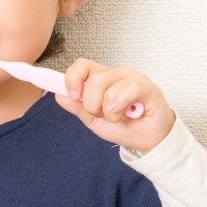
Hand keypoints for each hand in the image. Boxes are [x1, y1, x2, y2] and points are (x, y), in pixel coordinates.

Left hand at [54, 57, 175, 153]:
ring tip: (120, 116)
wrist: (147, 140)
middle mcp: (116, 74)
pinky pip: (128, 89)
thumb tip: (59, 95)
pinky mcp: (147, 86)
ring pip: (107, 87)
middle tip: (104, 115)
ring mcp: (132, 77)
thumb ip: (77, 107)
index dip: (72, 79)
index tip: (73, 96)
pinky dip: (121, 105)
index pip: (81, 65)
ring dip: (109, 112)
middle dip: (93, 105)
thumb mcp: (94, 120)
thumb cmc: (124, 127)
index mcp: (101, 78)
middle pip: (92, 80)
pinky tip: (128, 113)